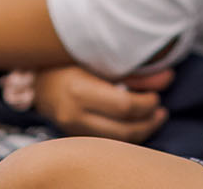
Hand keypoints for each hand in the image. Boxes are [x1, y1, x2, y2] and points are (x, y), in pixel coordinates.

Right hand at [32, 66, 171, 141]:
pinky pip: (105, 143)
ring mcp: (71, 131)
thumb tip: (168, 79)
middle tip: (160, 111)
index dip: (148, 103)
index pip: (125, 107)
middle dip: (148, 123)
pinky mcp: (73, 138)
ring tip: (152, 119)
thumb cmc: (68, 60)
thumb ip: (133, 72)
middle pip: (123, 131)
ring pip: (116, 143)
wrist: (35, 77)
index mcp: (79, 91)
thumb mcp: (99, 59)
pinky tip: (132, 124)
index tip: (156, 96)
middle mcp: (74, 115)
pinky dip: (123, 136)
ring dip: (139, 132)